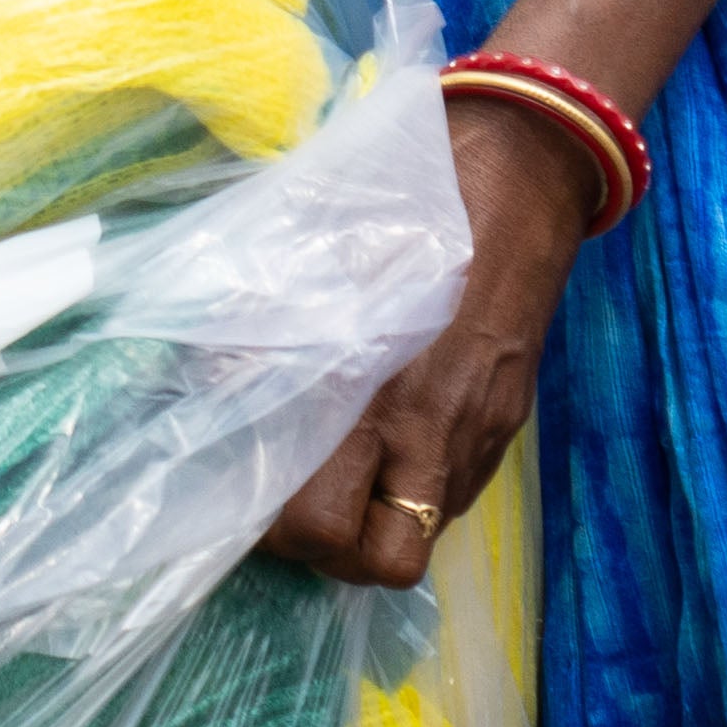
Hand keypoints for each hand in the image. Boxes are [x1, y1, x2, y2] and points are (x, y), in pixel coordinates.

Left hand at [259, 88, 609, 588]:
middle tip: (291, 498)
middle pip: (374, 559)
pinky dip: (415, 488)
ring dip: (374, 525)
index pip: (321, 523)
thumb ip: (261, 325)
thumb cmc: (404, 197)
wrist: (523, 168)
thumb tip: (202, 381)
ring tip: (338, 475)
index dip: (280, 530)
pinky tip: (388, 438)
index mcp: (373, 386)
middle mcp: (431, 427)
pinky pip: (455, 496)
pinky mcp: (510, 422)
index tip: (250, 492)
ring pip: (421, 539)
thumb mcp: (313, 250)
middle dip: (326, 547)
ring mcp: (481, 432)